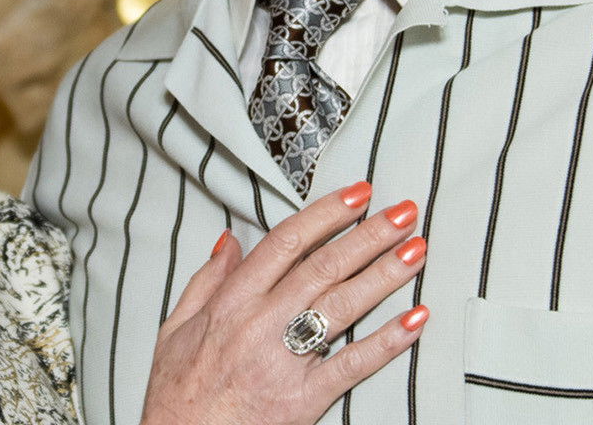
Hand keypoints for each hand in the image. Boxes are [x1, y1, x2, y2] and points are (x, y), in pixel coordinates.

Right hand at [138, 182, 428, 424]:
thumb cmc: (177, 395)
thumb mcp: (175, 328)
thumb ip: (206, 281)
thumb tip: (230, 242)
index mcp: (231, 302)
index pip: (287, 241)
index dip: (327, 213)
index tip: (358, 194)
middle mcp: (260, 324)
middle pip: (324, 266)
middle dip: (369, 234)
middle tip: (404, 212)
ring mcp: (284, 361)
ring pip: (342, 306)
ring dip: (384, 275)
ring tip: (417, 251)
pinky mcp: (304, 399)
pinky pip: (352, 364)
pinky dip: (387, 341)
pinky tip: (414, 320)